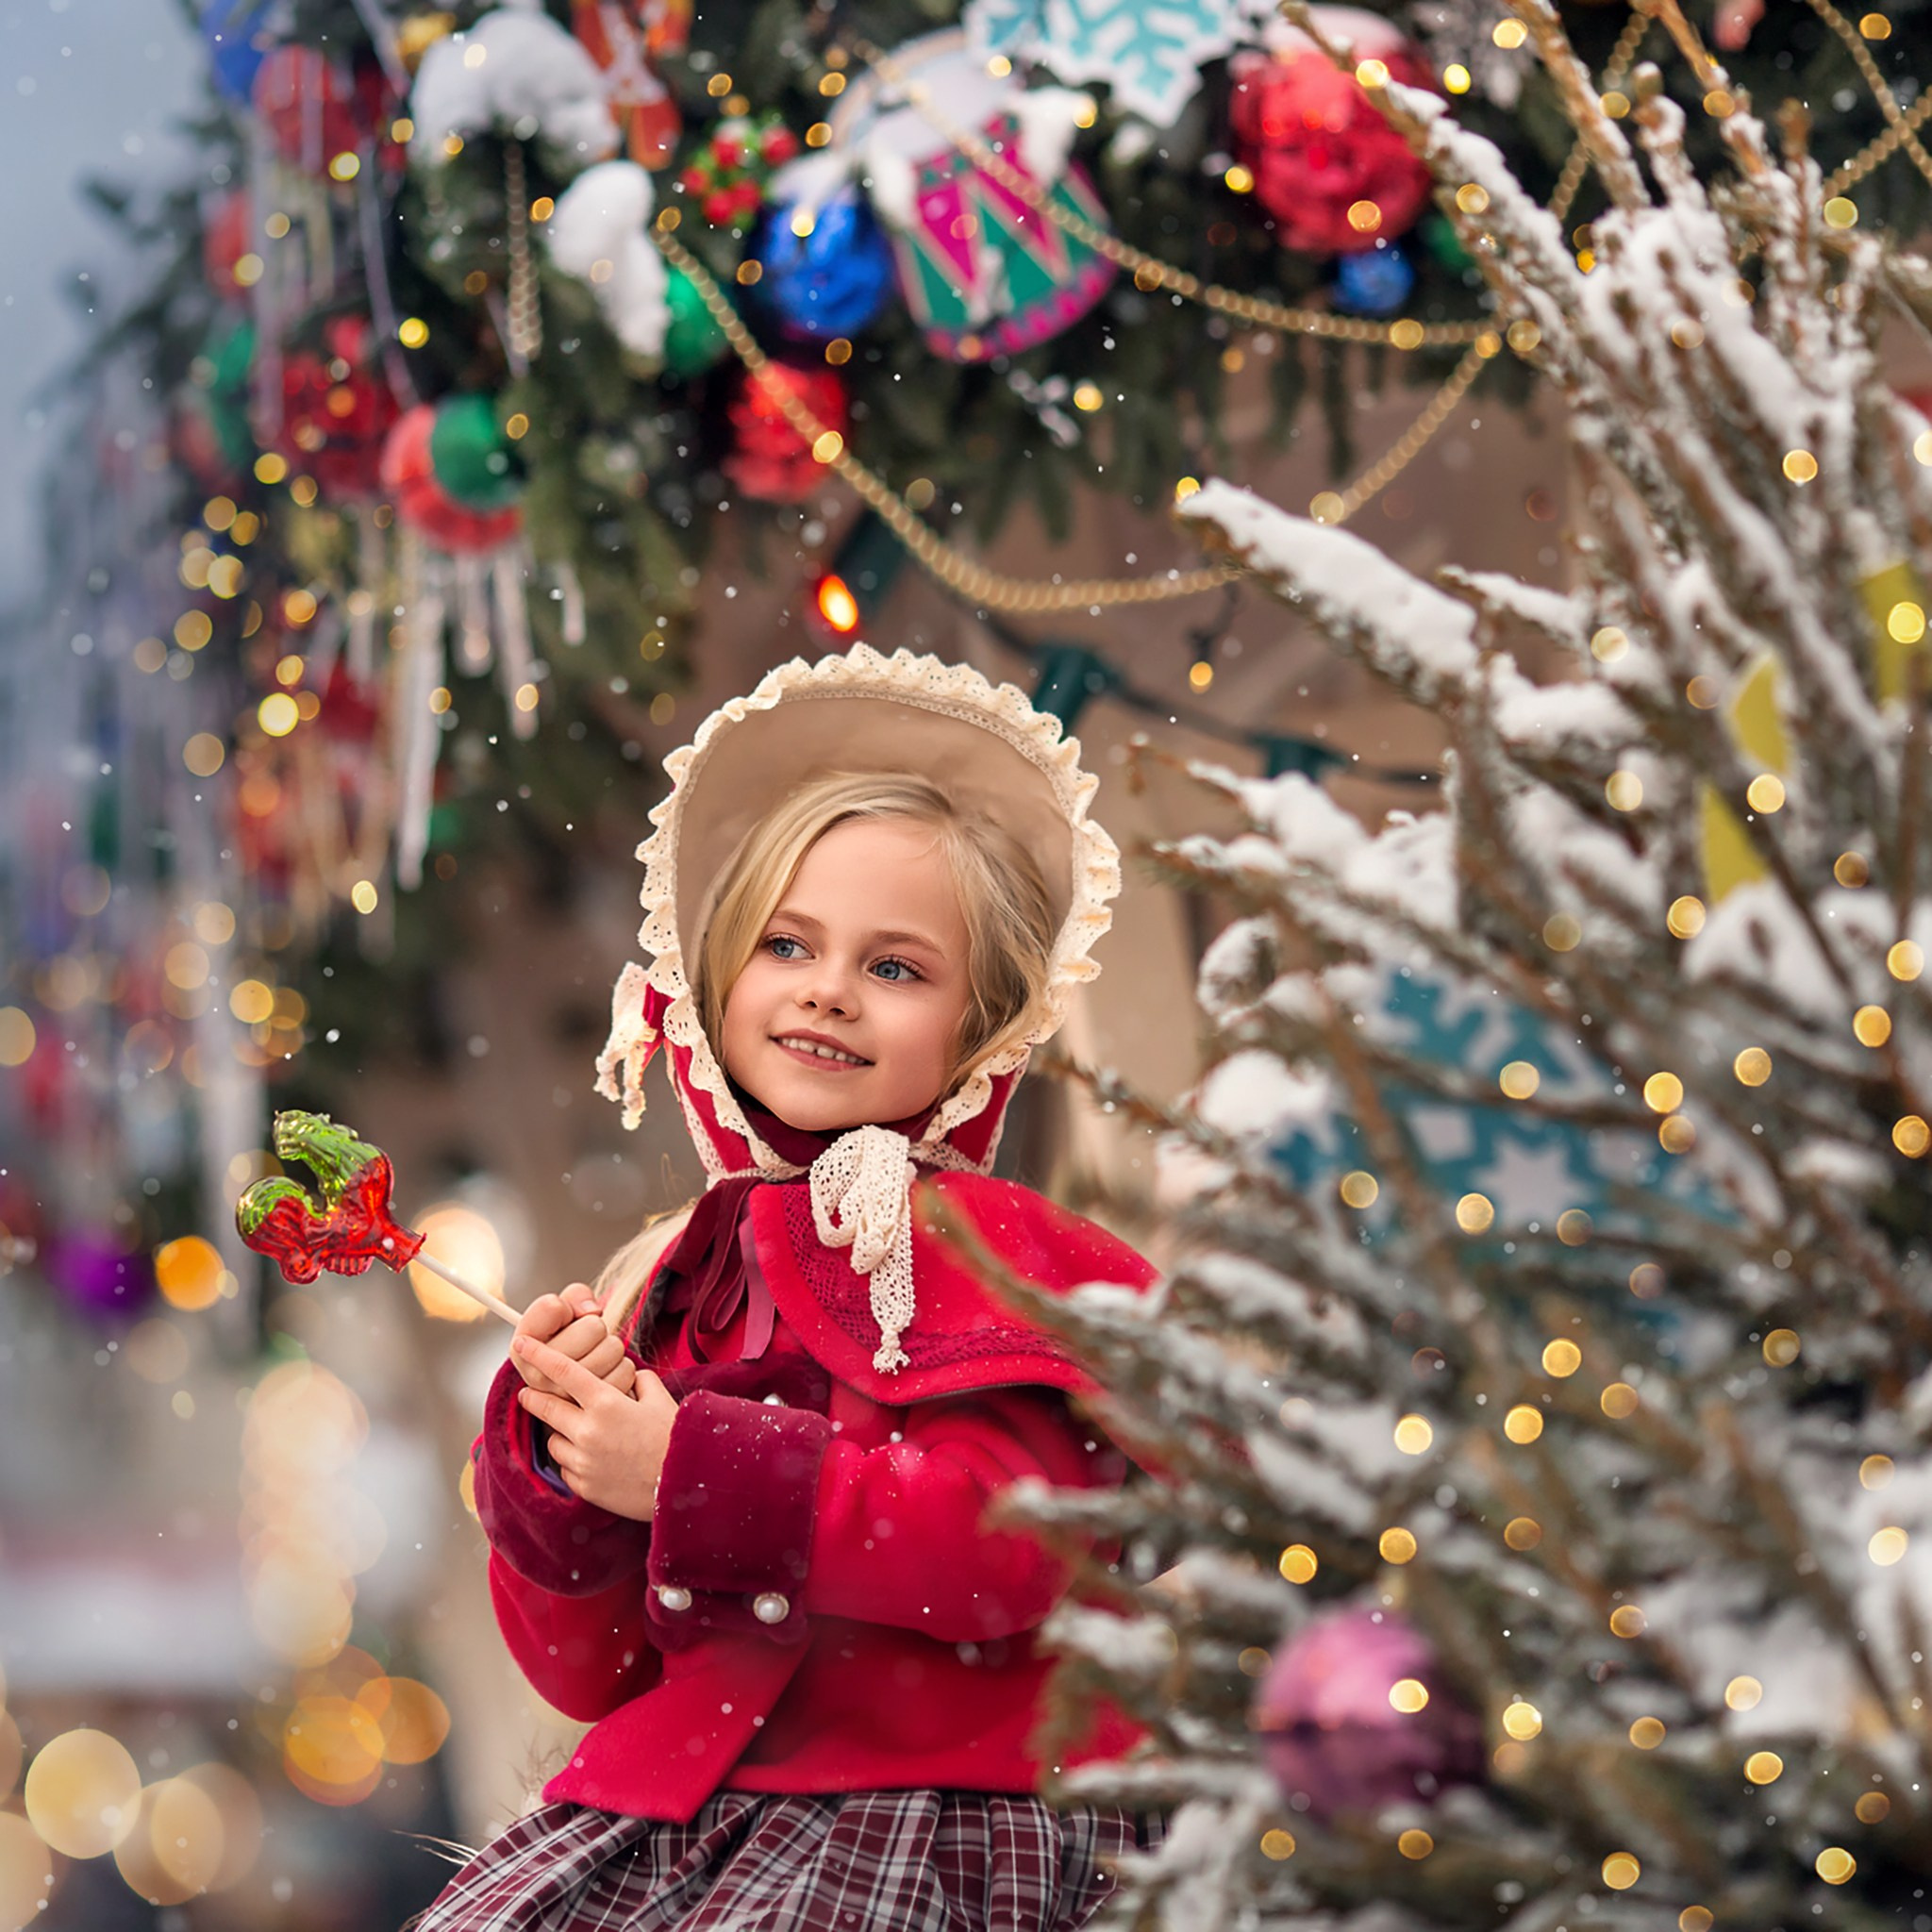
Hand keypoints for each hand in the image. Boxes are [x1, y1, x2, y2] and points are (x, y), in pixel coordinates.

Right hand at [512, 1284, 635, 1395]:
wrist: (574, 1378)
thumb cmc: (567, 1335)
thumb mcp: (564, 1307)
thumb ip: (574, 1296)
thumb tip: (592, 1311)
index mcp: (521, 1349)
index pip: (555, 1308)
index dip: (566, 1308)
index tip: (564, 1317)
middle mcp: (537, 1377)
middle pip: (594, 1327)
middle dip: (596, 1326)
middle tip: (585, 1338)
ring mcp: (563, 1400)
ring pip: (613, 1349)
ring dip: (611, 1347)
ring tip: (595, 1355)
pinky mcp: (590, 1415)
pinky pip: (626, 1372)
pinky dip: (623, 1365)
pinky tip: (606, 1371)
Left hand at [514, 1336, 678, 1520]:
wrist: (683, 1483)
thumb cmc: (674, 1437)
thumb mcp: (660, 1399)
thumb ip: (639, 1381)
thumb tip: (628, 1376)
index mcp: (606, 1402)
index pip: (563, 1371)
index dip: (538, 1355)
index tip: (520, 1346)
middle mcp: (588, 1430)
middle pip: (547, 1407)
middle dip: (532, 1397)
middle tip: (526, 1393)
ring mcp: (583, 1461)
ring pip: (554, 1440)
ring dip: (561, 1432)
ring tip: (580, 1433)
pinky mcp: (583, 1486)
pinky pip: (565, 1468)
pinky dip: (573, 1460)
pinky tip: (592, 1459)